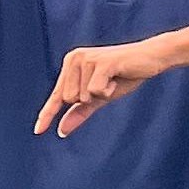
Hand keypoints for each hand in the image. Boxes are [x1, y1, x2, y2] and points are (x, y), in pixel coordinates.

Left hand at [35, 38, 171, 137]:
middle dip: (91, 98)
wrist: (151, 58)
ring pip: (83, 96)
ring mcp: (86, 59)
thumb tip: (62, 131)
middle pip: (70, 99)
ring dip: (102, 94)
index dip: (47, 114)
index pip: (57, 96)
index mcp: (70, 64)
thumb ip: (79, 112)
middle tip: (107, 83)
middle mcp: (74, 58)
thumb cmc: (123, 75)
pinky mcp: (100, 63)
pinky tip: (118, 76)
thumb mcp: (98, 98)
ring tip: (112, 78)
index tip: (38, 131)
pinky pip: (96, 91)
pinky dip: (109, 90)